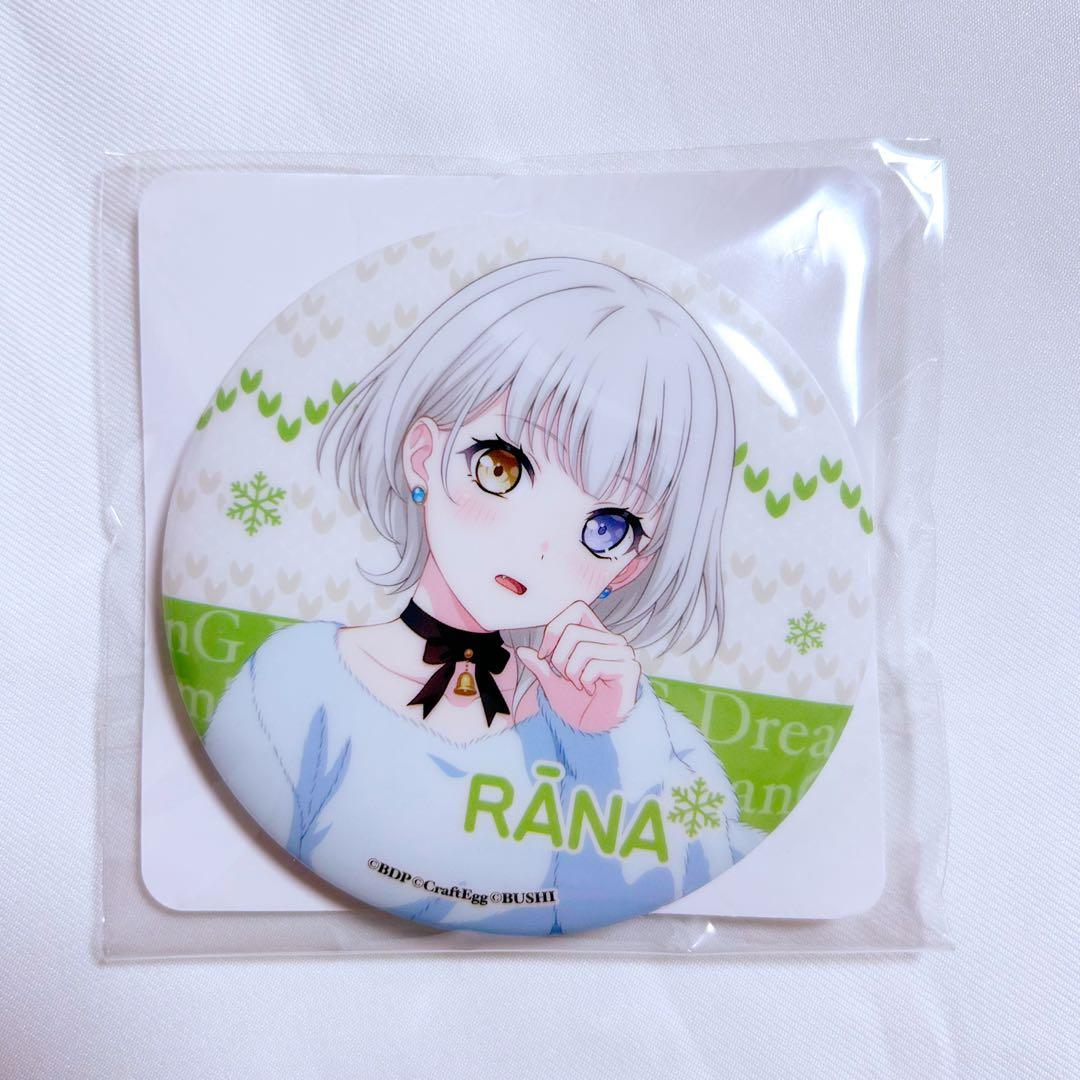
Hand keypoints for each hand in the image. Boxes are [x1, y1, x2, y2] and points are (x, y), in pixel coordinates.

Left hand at [516, 601, 640, 732]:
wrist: (597, 732)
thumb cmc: (580, 708)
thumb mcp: (553, 684)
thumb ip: (540, 666)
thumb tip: (522, 650)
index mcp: (596, 637)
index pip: (577, 608)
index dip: (555, 627)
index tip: (545, 655)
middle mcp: (613, 640)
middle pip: (573, 630)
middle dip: (558, 658)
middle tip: (566, 678)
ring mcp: (624, 653)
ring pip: (582, 648)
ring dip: (572, 673)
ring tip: (581, 685)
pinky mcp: (630, 668)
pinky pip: (595, 664)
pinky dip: (586, 680)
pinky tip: (593, 690)